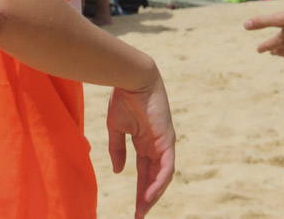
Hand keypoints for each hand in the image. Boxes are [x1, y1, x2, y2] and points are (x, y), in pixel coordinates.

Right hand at [107, 74, 175, 218]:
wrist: (131, 78)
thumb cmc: (123, 98)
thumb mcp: (115, 128)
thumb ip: (118, 150)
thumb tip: (118, 171)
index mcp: (145, 143)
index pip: (143, 173)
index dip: (139, 190)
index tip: (134, 209)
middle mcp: (156, 145)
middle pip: (153, 178)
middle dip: (146, 198)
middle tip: (139, 216)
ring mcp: (164, 143)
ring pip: (162, 176)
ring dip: (153, 194)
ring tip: (142, 210)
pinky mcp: (167, 139)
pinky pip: (166, 166)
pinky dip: (159, 182)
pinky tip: (149, 195)